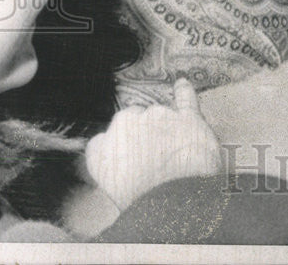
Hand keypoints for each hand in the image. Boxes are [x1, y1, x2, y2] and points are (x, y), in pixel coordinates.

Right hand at [85, 79, 222, 210]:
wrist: (174, 202)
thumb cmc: (139, 204)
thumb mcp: (106, 197)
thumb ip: (105, 174)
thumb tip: (102, 179)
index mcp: (101, 148)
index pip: (106, 142)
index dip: (121, 152)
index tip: (128, 163)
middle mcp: (125, 125)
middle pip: (132, 122)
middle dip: (142, 137)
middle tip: (153, 162)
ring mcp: (157, 117)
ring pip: (158, 115)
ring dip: (164, 128)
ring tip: (173, 156)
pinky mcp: (186, 118)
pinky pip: (185, 99)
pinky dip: (185, 92)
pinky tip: (182, 84)